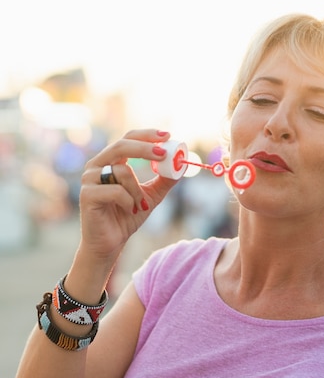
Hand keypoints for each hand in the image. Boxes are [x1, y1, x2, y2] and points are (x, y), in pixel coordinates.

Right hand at [77, 128, 177, 271]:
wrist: (110, 243)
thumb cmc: (127, 216)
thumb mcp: (151, 196)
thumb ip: (164, 180)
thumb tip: (181, 165)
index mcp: (111, 161)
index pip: (128, 139)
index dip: (147, 135)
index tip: (167, 136)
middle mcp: (97, 166)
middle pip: (121, 146)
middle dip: (144, 148)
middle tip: (163, 154)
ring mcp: (89, 179)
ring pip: (122, 172)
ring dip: (138, 190)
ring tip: (139, 205)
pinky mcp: (87, 195)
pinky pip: (116, 191)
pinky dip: (129, 201)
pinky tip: (128, 210)